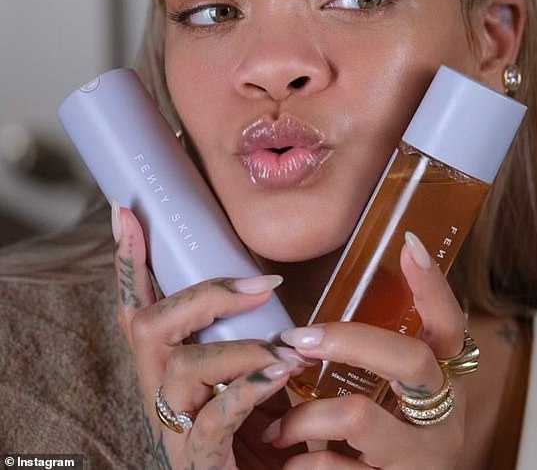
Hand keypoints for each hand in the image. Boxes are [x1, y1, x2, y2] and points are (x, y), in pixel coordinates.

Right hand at [113, 205, 304, 469]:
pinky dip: (248, 389)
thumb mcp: (243, 373)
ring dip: (241, 349)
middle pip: (150, 325)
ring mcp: (172, 426)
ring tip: (288, 348)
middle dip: (205, 295)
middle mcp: (158, 390)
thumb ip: (244, 336)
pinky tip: (279, 375)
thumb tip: (271, 284)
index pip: (138, 305)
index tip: (126, 213)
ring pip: (183, 367)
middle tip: (262, 284)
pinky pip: (213, 418)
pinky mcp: (195, 460)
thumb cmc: (249, 432)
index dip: (129, 262)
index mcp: (165, 365)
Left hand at [265, 234, 466, 468]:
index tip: (409, 243)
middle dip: (348, 340)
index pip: (450, 324)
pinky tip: (290, 461)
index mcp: (448, 381)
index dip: (433, 286)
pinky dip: (304, 462)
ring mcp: (424, 458)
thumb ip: (379, 360)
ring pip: (359, 416)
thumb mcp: (400, 400)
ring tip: (277, 425)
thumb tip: (325, 315)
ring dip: (306, 415)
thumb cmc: (392, 442)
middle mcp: (446, 416)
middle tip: (296, 338)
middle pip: (411, 360)